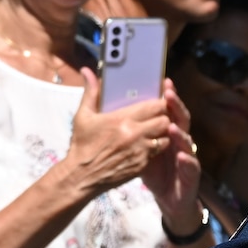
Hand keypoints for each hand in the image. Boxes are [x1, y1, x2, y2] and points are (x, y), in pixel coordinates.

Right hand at [61, 69, 175, 199]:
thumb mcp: (83, 116)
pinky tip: (148, 144)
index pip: (155, 106)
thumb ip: (90, 92)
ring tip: (155, 129)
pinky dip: (156, 147)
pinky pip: (158, 152)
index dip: (161, 102)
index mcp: (122, 119)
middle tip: (158, 115)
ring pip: (165, 137)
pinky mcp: (142, 165)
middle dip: (164, 116)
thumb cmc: (82, 145)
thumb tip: (87, 71)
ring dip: (163, 132)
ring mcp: (140, 151)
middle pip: (164, 120)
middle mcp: (135, 134)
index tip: (158, 101)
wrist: (82, 176)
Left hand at [142, 81, 202, 228]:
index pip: (168, 110)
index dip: (167, 96)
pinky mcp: (191, 173)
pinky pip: (191, 164)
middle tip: (168, 94)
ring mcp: (187, 155)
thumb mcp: (138, 151)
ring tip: (170, 125)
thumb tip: (112, 113)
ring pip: (186, 139)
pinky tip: (180, 155)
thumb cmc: (154, 171)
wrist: (169, 198)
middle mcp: (179, 139)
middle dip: (176, 106)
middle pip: (180, 118)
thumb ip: (128, 131)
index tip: (163, 81)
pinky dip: (186, 159)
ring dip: (180, 132)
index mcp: (167, 132)